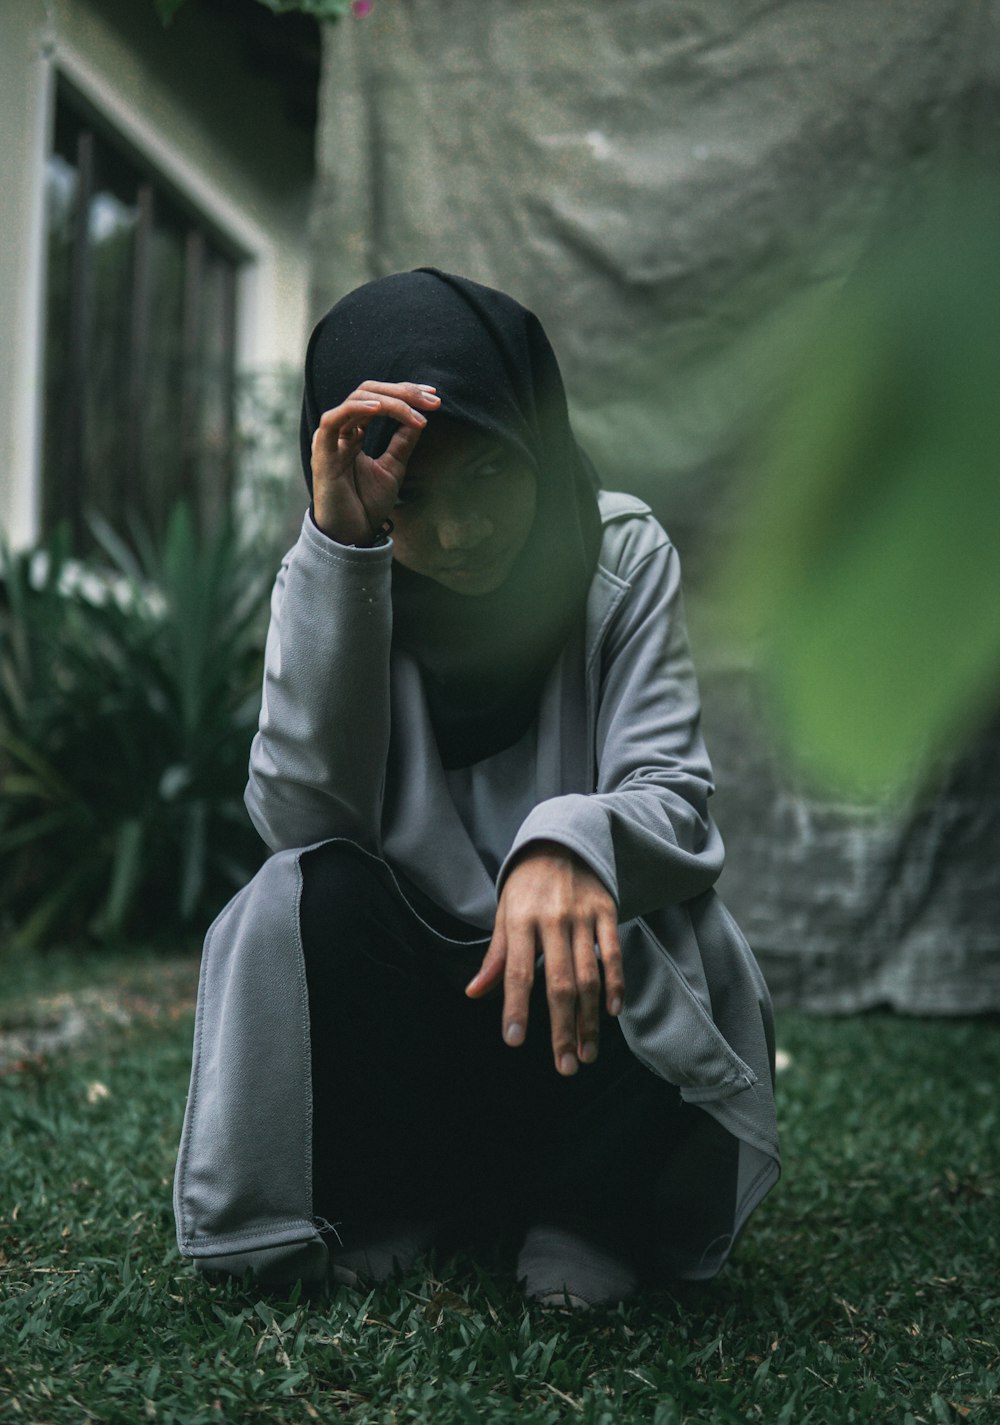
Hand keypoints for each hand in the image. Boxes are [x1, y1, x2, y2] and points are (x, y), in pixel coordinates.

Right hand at [310, 380, 440, 544]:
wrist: (352, 534)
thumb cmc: (366, 504)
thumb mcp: (393, 467)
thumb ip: (402, 442)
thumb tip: (421, 418)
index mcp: (354, 432)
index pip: (379, 398)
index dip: (406, 392)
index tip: (435, 396)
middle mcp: (342, 430)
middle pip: (370, 392)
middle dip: (403, 392)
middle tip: (432, 400)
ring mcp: (330, 439)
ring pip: (357, 399)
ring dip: (390, 401)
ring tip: (416, 410)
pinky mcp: (322, 451)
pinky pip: (334, 419)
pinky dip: (356, 408)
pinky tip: (380, 407)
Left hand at [465, 841, 623, 1076]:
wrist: (561, 841)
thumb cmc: (527, 886)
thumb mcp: (504, 914)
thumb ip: (496, 956)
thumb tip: (474, 993)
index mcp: (520, 920)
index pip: (517, 971)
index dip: (515, 1007)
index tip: (513, 1040)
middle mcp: (552, 920)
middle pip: (559, 983)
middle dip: (562, 1029)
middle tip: (565, 1066)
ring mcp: (582, 916)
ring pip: (588, 976)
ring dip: (589, 1019)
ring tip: (587, 1052)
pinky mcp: (606, 912)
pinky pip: (613, 953)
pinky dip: (614, 984)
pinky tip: (612, 1012)